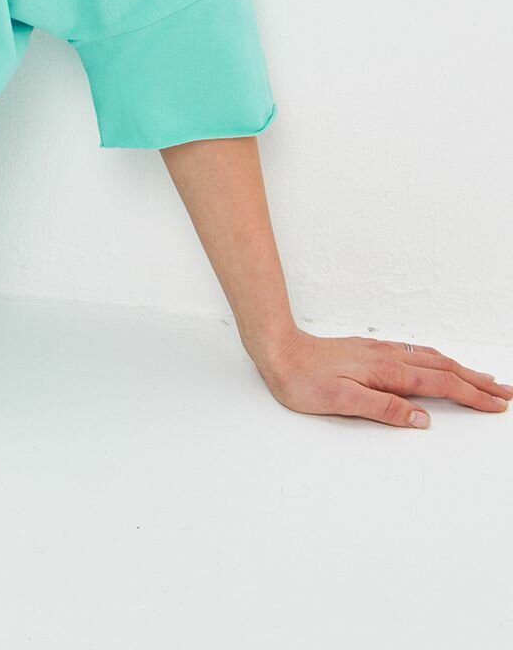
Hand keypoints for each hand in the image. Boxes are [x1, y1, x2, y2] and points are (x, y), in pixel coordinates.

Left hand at [257, 329, 512, 427]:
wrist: (277, 350)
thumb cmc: (304, 380)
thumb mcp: (342, 401)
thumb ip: (384, 409)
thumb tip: (423, 419)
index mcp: (387, 372)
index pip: (440, 383)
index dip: (471, 395)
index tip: (497, 404)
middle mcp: (388, 358)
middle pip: (443, 368)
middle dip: (477, 381)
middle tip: (505, 393)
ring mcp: (380, 352)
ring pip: (430, 359)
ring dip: (460, 369)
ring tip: (483, 379)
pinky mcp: (370, 352)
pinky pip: (415, 354)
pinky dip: (437, 361)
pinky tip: (438, 363)